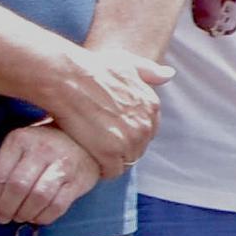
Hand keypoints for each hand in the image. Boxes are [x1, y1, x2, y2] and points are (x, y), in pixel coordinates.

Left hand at [0, 123, 103, 227]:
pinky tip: (37, 216)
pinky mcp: (80, 179)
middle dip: (6, 209)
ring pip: (38, 198)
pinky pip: (57, 206)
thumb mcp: (21, 146)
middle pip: (17, 187)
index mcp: (21, 140)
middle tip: (3, 218)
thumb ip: (4, 169)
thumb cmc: (45, 146)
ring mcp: (64, 164)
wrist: (85, 139)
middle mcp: (42, 149)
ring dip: (24, 214)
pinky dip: (43, 217)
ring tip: (20, 216)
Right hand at [43, 44, 173, 173]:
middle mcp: (145, 125)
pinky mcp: (110, 153)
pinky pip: (112, 171)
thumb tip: (168, 75)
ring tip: (94, 151)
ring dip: (112, 160)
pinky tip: (90, 160)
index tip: (113, 131)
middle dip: (122, 148)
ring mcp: (129, 140)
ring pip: (126, 161)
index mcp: (152, 106)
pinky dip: (102, 170)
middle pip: (138, 148)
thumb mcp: (126, 63)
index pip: (148, 131)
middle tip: (100, 142)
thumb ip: (149, 72)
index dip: (130, 132)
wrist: (67, 77)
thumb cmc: (92, 68)